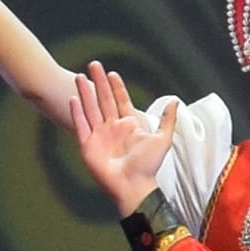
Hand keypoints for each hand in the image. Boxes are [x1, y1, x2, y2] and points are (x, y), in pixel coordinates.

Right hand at [62, 61, 167, 214]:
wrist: (134, 186)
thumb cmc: (148, 166)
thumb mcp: (162, 139)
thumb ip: (168, 119)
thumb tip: (175, 101)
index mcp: (129, 125)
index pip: (121, 100)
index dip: (116, 87)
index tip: (112, 73)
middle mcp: (112, 128)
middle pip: (103, 100)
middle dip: (98, 82)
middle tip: (93, 65)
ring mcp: (99, 136)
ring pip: (91, 109)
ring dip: (85, 93)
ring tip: (80, 77)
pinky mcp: (88, 145)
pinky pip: (81, 125)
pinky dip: (77, 113)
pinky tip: (74, 99)